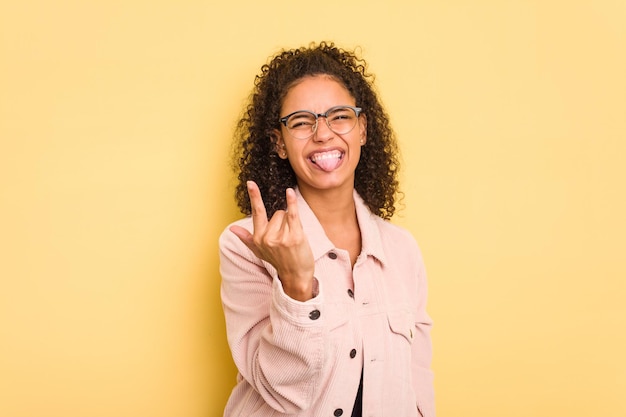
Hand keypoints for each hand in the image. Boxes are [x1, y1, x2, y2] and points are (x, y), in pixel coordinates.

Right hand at [230, 181, 314, 300]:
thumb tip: (233, 228)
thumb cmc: (279, 261)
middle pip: (277, 213)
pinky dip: (291, 202)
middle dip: (284, 222)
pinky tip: (289, 192)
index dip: (254, 196)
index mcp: (258, 238)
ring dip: (292, 223)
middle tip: (287, 239)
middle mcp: (267, 237)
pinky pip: (292, 214)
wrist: (296, 276)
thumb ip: (246, 238)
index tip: (250, 183)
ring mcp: (280, 237)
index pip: (256, 212)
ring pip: (286, 215)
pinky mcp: (294, 236)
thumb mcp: (259, 251)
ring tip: (293, 239)